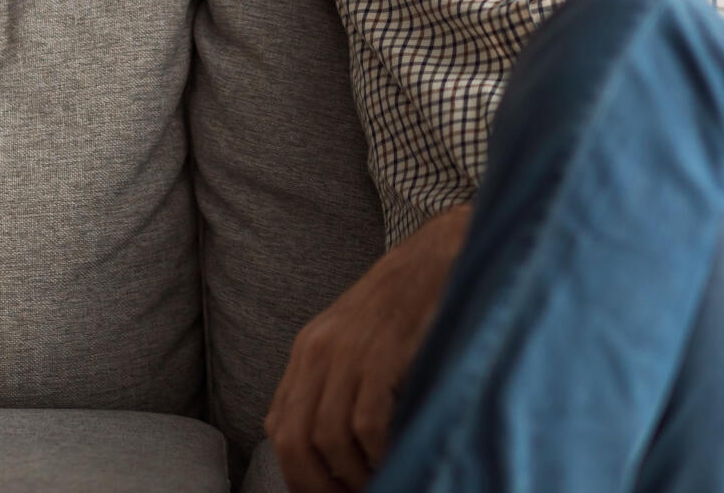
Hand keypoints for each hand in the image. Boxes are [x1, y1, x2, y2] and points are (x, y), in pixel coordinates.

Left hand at [264, 203, 470, 491]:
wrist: (442, 253)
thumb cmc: (409, 306)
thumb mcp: (356, 340)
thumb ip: (335, 385)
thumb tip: (329, 451)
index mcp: (308, 351)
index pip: (281, 429)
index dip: (300, 475)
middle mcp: (319, 351)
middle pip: (295, 441)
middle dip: (320, 486)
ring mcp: (350, 351)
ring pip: (329, 439)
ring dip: (356, 475)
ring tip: (383, 478)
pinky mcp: (383, 353)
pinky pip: (367, 424)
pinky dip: (381, 453)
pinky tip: (399, 456)